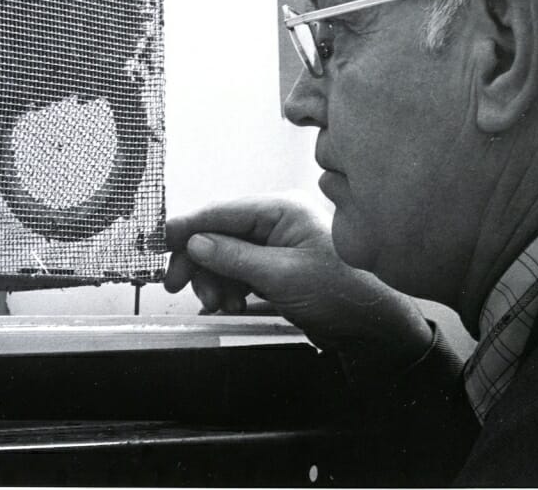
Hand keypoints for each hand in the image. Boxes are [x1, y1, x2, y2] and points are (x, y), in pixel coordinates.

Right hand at [165, 194, 432, 372]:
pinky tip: (233, 307)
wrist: (377, 329)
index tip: (161, 243)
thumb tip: (195, 242)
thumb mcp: (283, 276)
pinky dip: (230, 289)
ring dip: (214, 281)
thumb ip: (234, 257)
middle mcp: (278, 221)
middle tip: (179, 288)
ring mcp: (278, 245)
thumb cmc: (344, 293)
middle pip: (219, 234)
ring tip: (220, 306)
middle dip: (199, 262)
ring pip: (226, 256)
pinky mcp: (279, 268)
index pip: (222, 211)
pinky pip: (240, 272)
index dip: (188, 227)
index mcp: (282, 209)